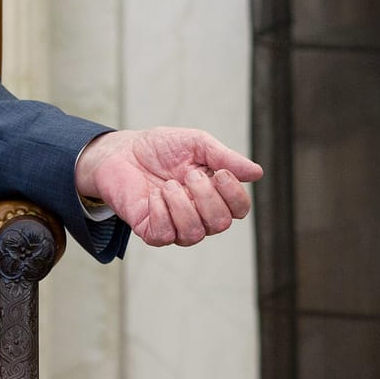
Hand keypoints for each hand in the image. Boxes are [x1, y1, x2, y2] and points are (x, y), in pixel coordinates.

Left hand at [77, 128, 263, 247]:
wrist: (122, 151)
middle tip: (189, 174)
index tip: (219, 172)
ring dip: (183, 205)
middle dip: (206, 197)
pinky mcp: (152, 232)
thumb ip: (225, 158)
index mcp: (215, 194)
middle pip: (220, 224)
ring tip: (169, 185)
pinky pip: (166, 235)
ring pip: (194, 234)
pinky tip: (155, 195)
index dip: (234, 195)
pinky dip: (162, 212)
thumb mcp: (197, 143)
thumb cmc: (161, 148)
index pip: (239, 209)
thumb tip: (257, 173)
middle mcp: (200, 214)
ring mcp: (176, 226)